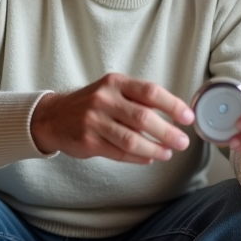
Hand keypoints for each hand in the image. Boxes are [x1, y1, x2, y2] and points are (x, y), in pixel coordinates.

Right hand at [31, 73, 192, 163]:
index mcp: (116, 83)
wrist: (53, 117)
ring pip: (131, 139)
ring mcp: (94, 121)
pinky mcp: (88, 141)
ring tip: (168, 153)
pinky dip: (138, 157)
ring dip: (154, 148)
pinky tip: (149, 158)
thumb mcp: (113, 90)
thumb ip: (138, 99)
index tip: (188, 117)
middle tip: (182, 142)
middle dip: (167, 132)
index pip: (150, 92)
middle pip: (143, 117)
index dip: (172, 105)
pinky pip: (119, 152)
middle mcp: (104, 99)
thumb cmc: (92, 104)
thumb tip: (174, 116)